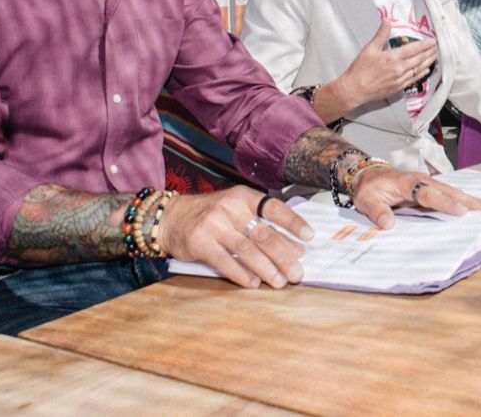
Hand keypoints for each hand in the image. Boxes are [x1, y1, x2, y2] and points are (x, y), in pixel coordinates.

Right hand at [159, 187, 313, 289]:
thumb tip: (295, 247)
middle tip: (297, 272)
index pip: (274, 208)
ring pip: (246, 250)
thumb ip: (263, 225)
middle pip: (263, 234)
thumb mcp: (237, 211)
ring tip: (280, 282)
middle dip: (284, 256)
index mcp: (244, 197)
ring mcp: (213, 224)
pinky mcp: (199, 242)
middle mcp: (230, 207)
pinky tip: (253, 283)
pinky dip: (241, 274)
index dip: (293, 222)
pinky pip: (224, 261)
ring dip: (266, 268)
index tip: (309, 237)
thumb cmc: (212, 216)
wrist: (171, 218)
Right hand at [333, 18, 437, 108]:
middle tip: (437, 47)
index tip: (433, 40)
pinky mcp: (398, 87)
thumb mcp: (369, 48)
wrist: (355, 89)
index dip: (425, 44)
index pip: (414, 49)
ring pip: (419, 69)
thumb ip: (381, 34)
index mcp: (393, 57)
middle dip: (429, 52)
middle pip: (419, 59)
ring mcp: (400, 79)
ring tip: (434, 56)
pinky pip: (414, 79)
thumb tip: (386, 21)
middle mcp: (399, 69)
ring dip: (428, 62)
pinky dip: (421, 73)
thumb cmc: (360, 70)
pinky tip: (425, 70)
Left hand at [350, 167, 480, 229]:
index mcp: (407, 183)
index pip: (428, 194)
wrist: (367, 175)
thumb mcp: (366, 200)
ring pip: (451, 191)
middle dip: (467, 199)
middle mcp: (421, 180)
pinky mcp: (428, 187)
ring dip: (469, 198)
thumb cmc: (369, 188)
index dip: (444, 202)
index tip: (461, 210)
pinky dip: (462, 198)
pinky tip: (474, 204)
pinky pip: (447, 193)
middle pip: (447, 190)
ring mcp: (426, 183)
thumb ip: (377, 212)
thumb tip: (388, 224)